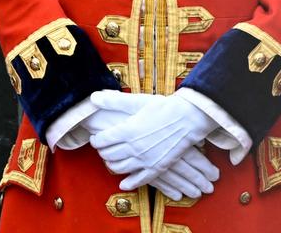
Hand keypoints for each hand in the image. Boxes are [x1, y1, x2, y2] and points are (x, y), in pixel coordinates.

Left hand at [89, 90, 217, 193]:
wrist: (187, 118)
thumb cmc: (163, 107)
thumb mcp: (138, 102)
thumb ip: (114, 101)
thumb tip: (93, 97)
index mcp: (126, 131)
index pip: (101, 141)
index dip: (96, 139)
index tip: (97, 137)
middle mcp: (133, 148)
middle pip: (107, 155)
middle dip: (102, 151)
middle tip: (104, 146)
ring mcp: (144, 160)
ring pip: (118, 168)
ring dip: (111, 164)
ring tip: (113, 158)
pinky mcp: (156, 168)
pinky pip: (138, 181)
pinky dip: (128, 183)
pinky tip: (123, 183)